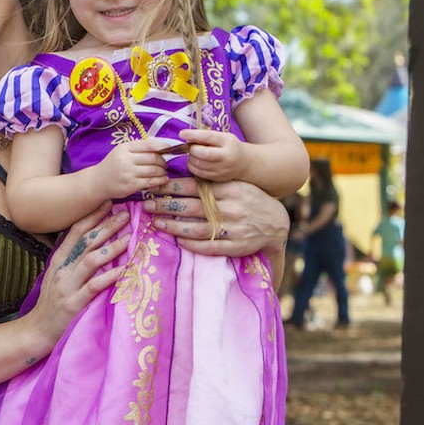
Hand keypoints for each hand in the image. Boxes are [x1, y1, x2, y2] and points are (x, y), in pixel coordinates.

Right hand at [25, 204, 130, 349]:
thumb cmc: (52, 303)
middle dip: (107, 226)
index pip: (75, 231)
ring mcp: (67, 286)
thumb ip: (72, 259)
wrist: (37, 329)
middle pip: (86, 241)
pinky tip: (124, 269)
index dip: (92, 216)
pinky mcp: (74, 303)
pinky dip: (109, 276)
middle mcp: (62, 269)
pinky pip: (94, 286)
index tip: (108, 203)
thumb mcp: (58, 275)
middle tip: (126, 215)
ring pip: (91, 260)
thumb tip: (95, 242)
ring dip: (111, 248)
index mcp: (59, 259)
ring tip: (128, 238)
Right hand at [97, 141, 170, 199]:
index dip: (162, 146)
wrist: (97, 182)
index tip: (169, 149)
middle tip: (165, 164)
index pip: (148, 144)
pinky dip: (161, 180)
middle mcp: (125, 159)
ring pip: (154, 170)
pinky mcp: (131, 185)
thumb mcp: (121, 152)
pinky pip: (151, 182)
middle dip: (163, 161)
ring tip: (163, 172)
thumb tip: (160, 147)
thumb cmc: (112, 166)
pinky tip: (164, 180)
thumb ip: (137, 148)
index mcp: (124, 148)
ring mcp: (128, 173)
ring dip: (163, 171)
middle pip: (153, 158)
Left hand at [141, 177, 288, 257]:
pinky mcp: (236, 246)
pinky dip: (191, 244)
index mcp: (229, 189)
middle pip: (190, 207)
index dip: (171, 187)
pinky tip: (177, 240)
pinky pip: (209, 247)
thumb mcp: (235, 184)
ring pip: (196, 228)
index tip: (153, 187)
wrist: (276, 223)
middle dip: (164, 206)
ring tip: (156, 223)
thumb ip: (212, 183)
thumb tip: (180, 178)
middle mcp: (230, 208)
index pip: (194, 186)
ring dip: (172, 226)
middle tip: (146, 205)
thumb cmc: (249, 199)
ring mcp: (233, 228)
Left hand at [181, 129, 244, 182]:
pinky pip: (198, 173)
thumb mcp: (222, 137)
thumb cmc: (230, 146)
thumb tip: (186, 137)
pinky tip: (197, 162)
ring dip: (191, 158)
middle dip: (192, 149)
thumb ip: (206, 136)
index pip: (208, 137)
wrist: (244, 163)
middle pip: (201, 154)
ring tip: (195, 154)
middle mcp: (226, 157)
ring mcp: (222, 169)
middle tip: (192, 147)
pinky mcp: (217, 178)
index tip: (182, 133)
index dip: (193, 135)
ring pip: (197, 165)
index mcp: (227, 143)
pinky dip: (193, 166)